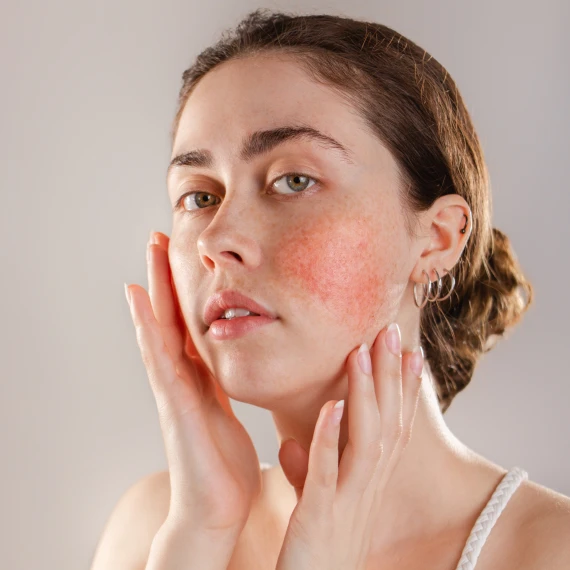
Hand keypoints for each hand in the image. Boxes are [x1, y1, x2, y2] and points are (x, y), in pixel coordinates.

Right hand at [125, 231, 261, 536]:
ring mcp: (173, 389)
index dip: (184, 291)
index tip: (182, 256)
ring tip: (149, 251)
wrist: (215, 510)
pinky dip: (148, 328)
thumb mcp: (230, 415)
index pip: (190, 325)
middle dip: (165, 278)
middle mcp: (182, 378)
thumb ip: (227, 390)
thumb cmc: (224, 467)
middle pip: (171, 318)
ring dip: (153, 290)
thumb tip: (238, 367)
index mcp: (201, 379)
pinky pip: (159, 358)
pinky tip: (139, 300)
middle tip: (159, 237)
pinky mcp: (173, 405)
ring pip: (160, 329)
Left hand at [275, 324, 422, 569]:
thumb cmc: (313, 552)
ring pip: (365, 440)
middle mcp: (367, 489)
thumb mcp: (314, 507)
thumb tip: (292, 443)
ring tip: (362, 353)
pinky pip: (327, 473)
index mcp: (369, 484)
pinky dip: (330, 438)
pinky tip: (333, 406)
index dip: (404, 390)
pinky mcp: (319, 516)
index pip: (394, 428)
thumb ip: (308, 472)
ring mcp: (347, 502)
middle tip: (391, 332)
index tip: (410, 352)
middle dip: (390, 376)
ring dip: (365, 395)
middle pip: (387, 423)